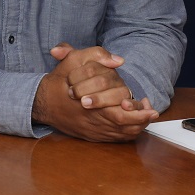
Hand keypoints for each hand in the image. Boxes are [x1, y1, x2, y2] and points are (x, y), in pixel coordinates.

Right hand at [32, 43, 158, 141]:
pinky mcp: (91, 135)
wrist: (41, 102)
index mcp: (90, 104)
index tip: (149, 104)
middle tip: (153, 113)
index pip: (119, 113)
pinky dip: (126, 133)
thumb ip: (96, 55)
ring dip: (136, 126)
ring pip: (119, 134)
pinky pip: (113, 139)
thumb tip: (119, 60)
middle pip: (123, 126)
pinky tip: (135, 125)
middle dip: (141, 120)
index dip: (137, 112)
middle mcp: (92, 120)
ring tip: (147, 117)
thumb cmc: (59, 81)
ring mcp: (92, 130)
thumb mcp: (73, 60)